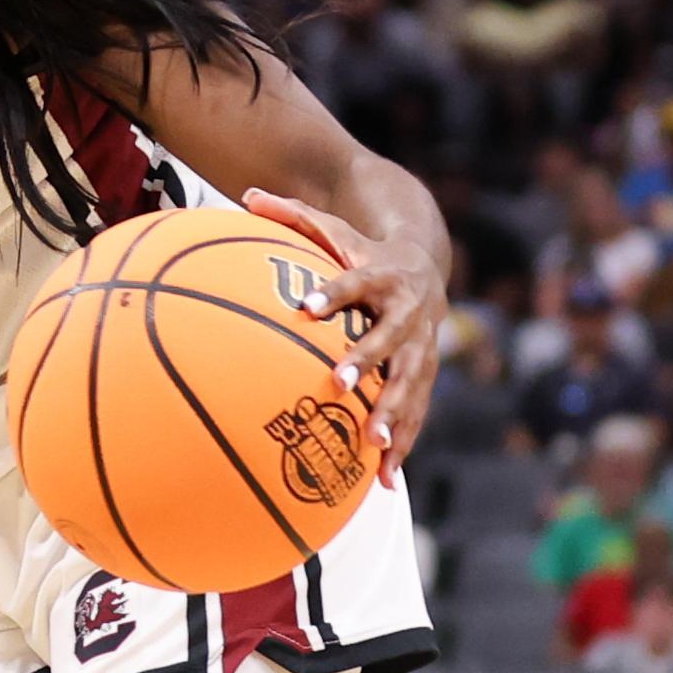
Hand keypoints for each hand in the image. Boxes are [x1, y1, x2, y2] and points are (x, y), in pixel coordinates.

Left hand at [240, 189, 443, 473]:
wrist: (424, 262)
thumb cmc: (361, 249)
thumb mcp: (332, 226)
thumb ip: (291, 214)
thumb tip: (245, 194)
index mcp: (382, 274)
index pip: (355, 281)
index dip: (334, 293)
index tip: (306, 307)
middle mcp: (407, 311)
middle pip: (391, 338)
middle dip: (369, 362)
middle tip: (340, 384)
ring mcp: (422, 345)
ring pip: (412, 382)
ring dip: (394, 414)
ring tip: (373, 447)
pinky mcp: (426, 373)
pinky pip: (417, 411)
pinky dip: (404, 443)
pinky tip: (386, 479)